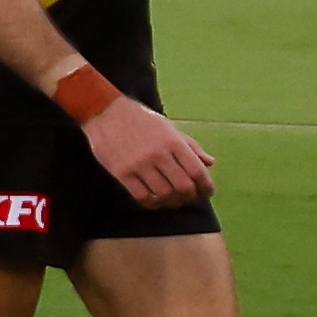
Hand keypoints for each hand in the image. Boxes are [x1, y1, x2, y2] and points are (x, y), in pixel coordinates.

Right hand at [83, 94, 213, 206]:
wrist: (106, 112)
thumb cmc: (141, 120)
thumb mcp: (169, 128)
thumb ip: (190, 146)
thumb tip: (210, 163)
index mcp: (173, 141)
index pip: (197, 171)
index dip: (206, 186)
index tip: (207, 192)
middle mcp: (158, 154)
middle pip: (183, 186)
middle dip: (190, 196)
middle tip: (189, 197)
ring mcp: (139, 164)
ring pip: (164, 194)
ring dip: (171, 202)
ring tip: (172, 200)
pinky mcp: (122, 172)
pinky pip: (142, 196)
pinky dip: (152, 203)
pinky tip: (154, 201)